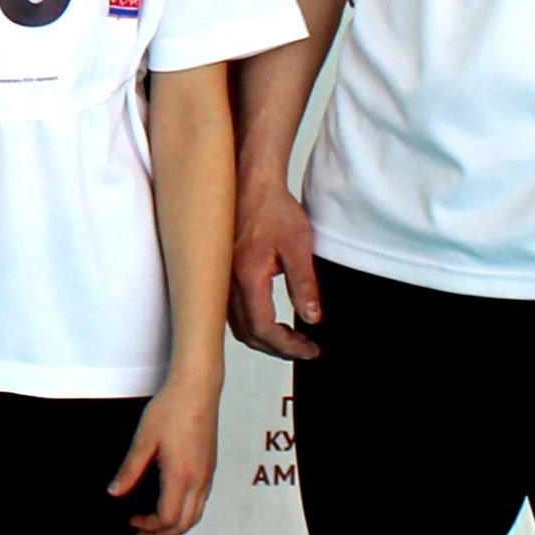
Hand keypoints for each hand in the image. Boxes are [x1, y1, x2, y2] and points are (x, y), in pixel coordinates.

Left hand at [109, 376, 220, 534]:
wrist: (197, 389)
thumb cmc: (171, 409)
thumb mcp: (143, 439)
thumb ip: (130, 470)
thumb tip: (114, 492)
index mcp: (181, 475)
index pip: (169, 518)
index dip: (149, 526)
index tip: (131, 521)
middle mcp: (199, 479)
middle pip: (185, 523)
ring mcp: (207, 474)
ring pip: (196, 514)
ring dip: (175, 527)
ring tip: (154, 528)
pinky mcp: (209, 468)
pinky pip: (201, 501)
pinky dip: (185, 513)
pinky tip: (169, 506)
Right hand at [229, 180, 322, 359]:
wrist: (252, 185)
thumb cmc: (273, 210)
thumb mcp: (299, 246)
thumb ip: (305, 284)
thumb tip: (312, 318)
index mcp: (247, 277)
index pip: (263, 328)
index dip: (288, 346)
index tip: (311, 349)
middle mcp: (228, 283)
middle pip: (248, 334)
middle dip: (278, 348)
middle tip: (306, 349)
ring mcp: (222, 280)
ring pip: (238, 326)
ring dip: (265, 339)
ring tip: (292, 339)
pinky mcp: (222, 276)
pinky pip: (232, 313)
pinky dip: (253, 325)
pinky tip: (271, 320)